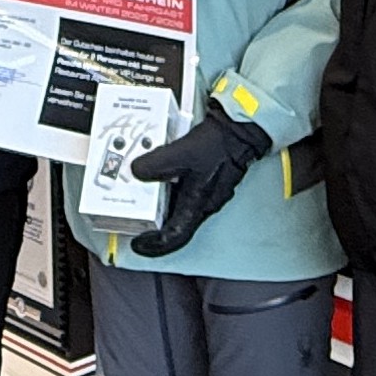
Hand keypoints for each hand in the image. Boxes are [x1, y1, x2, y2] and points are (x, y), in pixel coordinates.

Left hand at [124, 110, 272, 258]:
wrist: (239, 130)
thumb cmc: (217, 145)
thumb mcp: (180, 153)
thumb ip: (154, 164)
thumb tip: (136, 171)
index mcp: (197, 204)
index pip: (175, 237)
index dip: (154, 245)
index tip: (138, 244)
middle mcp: (205, 204)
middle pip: (176, 223)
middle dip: (155, 224)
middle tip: (136, 218)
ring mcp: (209, 193)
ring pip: (181, 207)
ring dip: (163, 204)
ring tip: (143, 192)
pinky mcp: (209, 180)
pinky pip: (187, 192)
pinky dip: (172, 188)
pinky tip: (162, 174)